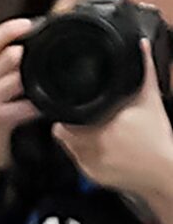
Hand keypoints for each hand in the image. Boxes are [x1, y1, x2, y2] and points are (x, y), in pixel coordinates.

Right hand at [0, 18, 43, 170]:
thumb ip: (8, 71)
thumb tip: (33, 52)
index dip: (7, 30)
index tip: (28, 22)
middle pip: (3, 56)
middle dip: (23, 50)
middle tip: (43, 45)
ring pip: (14, 79)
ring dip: (32, 75)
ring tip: (47, 74)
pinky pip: (23, 108)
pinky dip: (40, 106)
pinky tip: (51, 106)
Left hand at [54, 41, 172, 199]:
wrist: (167, 172)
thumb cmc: (159, 137)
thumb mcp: (150, 100)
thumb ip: (144, 71)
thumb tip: (141, 46)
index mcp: (98, 125)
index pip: (62, 118)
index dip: (65, 111)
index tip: (73, 106)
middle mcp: (89, 145)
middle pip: (63, 131)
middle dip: (71, 124)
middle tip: (86, 119)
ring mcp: (89, 164)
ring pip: (69, 148)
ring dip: (76, 139)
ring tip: (93, 133)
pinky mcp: (93, 177)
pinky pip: (78, 163)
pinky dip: (85, 155)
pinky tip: (101, 148)